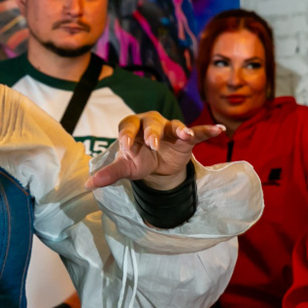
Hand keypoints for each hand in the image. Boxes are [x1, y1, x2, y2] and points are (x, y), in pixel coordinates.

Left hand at [87, 114, 223, 191]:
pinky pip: (197, 131)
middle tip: (153, 144)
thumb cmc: (138, 160)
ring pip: (175, 125)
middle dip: (152, 132)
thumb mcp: (125, 168)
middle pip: (152, 123)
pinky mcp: (186, 138)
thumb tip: (89, 184)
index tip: (126, 146)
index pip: (128, 126)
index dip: (127, 135)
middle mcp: (151, 123)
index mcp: (132, 127)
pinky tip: (219, 130)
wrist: (158, 165)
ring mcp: (170, 129)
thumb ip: (109, 174)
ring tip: (186, 134)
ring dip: (180, 129)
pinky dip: (207, 130)